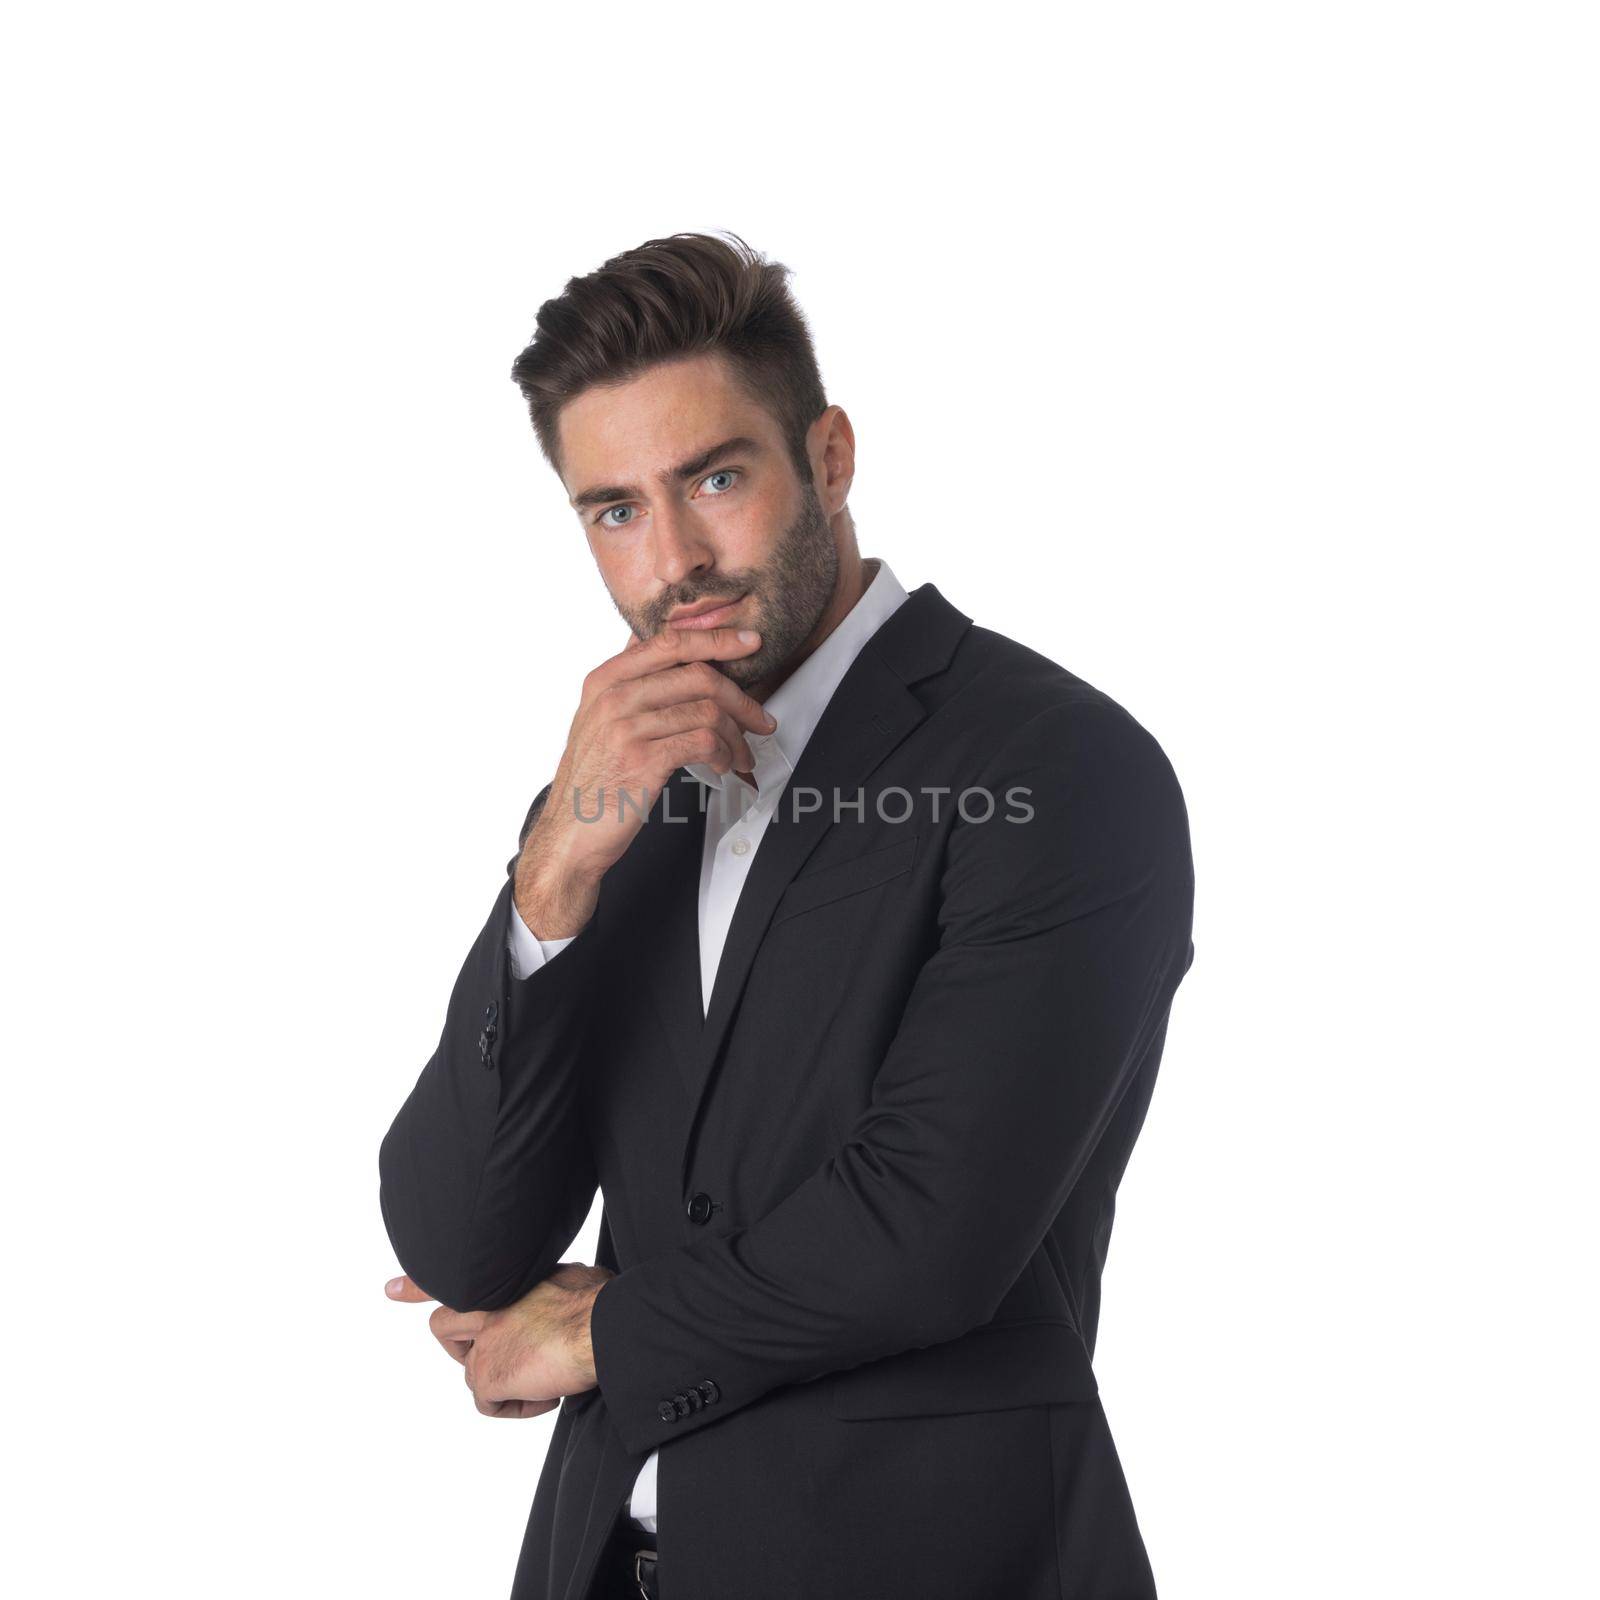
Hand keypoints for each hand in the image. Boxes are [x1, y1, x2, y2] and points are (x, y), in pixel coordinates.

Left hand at [384, 1261, 615, 1417]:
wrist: (601, 1327)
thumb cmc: (600, 1301)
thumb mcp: (572, 1277)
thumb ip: (553, 1287)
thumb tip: (567, 1292)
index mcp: (507, 1278)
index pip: (452, 1277)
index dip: (417, 1285)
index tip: (391, 1290)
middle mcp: (486, 1307)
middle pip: (445, 1326)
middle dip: (458, 1344)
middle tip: (489, 1356)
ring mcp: (483, 1342)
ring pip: (475, 1373)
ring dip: (507, 1381)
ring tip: (546, 1378)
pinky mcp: (486, 1375)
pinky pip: (490, 1403)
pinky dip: (518, 1406)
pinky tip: (546, 1395)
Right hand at [514, 625, 775, 937]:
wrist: (570, 834)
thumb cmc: (593, 780)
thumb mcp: (599, 720)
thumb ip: (631, 684)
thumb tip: (672, 650)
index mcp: (605, 679)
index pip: (670, 642)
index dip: (717, 638)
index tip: (749, 643)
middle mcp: (613, 697)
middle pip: (698, 675)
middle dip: (741, 699)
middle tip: (760, 720)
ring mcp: (626, 728)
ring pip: (707, 711)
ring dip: (737, 737)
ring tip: (741, 756)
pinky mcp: (642, 760)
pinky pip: (704, 742)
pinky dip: (725, 755)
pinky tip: (725, 767)